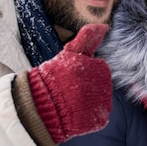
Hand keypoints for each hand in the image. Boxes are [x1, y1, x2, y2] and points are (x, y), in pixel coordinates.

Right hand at [28, 24, 112, 143]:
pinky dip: (89, 116)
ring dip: (89, 101)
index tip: (69, 77)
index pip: (98, 69)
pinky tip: (75, 114)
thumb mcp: (68, 55)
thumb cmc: (52, 78)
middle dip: (86, 87)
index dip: (82, 74)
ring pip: (100, 100)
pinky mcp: (101, 120)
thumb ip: (87, 39)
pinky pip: (99, 116)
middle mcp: (106, 86)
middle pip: (100, 85)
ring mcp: (104, 104)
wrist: (40, 108)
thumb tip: (104, 26)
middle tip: (68, 90)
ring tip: (70, 102)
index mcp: (100, 68)